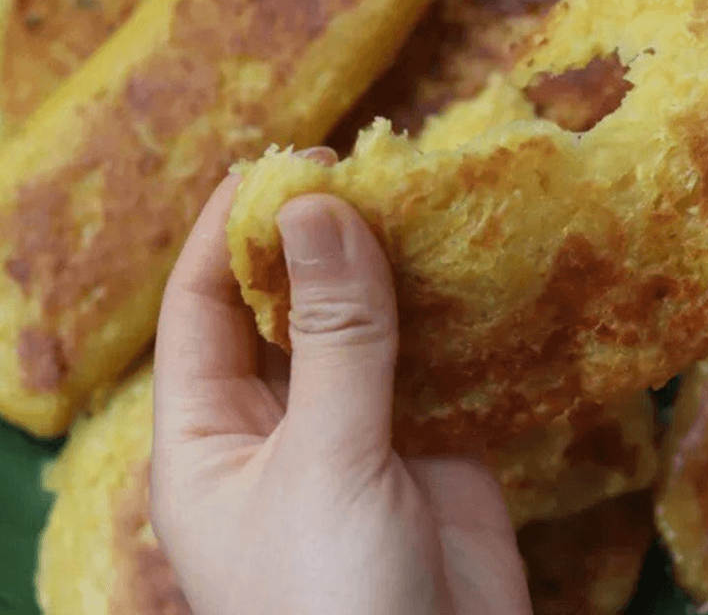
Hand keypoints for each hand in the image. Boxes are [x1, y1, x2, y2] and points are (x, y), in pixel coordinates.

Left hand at [150, 158, 531, 614]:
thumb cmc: (334, 604)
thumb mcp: (324, 465)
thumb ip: (333, 338)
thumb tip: (317, 208)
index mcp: (209, 440)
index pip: (201, 311)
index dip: (231, 234)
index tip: (281, 165)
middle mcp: (280, 428)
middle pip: (289, 309)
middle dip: (322, 241)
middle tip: (373, 167)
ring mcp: (362, 435)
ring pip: (370, 330)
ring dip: (396, 270)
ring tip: (428, 197)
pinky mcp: (436, 448)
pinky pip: (439, 365)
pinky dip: (458, 317)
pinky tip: (479, 266)